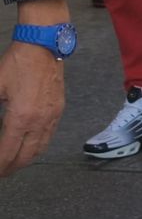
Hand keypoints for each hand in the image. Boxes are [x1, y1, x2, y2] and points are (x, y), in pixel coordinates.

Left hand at [0, 42, 65, 176]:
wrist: (45, 45)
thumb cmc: (16, 64)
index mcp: (21, 117)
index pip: (8, 151)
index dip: (0, 165)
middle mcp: (39, 120)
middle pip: (26, 155)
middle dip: (12, 167)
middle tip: (2, 173)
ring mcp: (52, 115)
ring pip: (40, 147)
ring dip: (26, 159)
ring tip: (14, 164)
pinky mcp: (59, 109)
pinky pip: (49, 135)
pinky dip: (38, 147)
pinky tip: (30, 146)